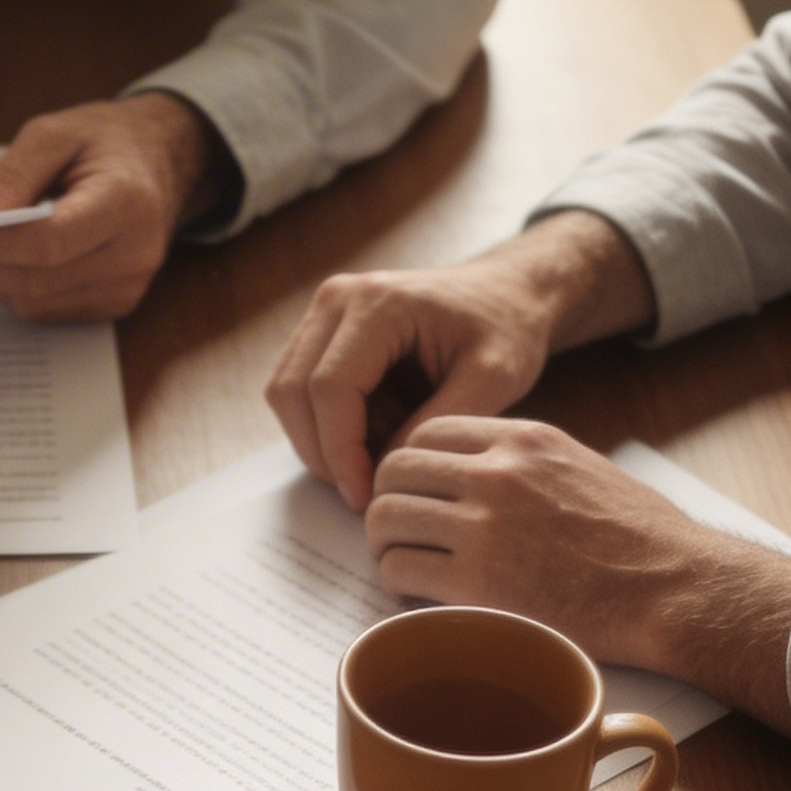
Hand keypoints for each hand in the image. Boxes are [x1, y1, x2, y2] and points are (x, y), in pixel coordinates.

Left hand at [0, 94, 221, 321]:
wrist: (159, 163)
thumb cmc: (106, 143)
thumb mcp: (57, 134)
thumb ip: (12, 174)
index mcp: (126, 203)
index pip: (48, 242)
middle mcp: (134, 253)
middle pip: (39, 279)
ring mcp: (128, 286)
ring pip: (38, 302)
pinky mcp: (115, 304)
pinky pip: (49, 310)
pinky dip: (15, 289)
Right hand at [267, 212, 657, 512]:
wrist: (505, 294)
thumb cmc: (505, 328)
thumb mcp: (492, 378)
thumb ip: (435, 425)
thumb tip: (383, 469)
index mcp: (379, 302)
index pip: (329, 387)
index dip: (340, 451)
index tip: (365, 496)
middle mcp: (337, 299)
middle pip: (291, 392)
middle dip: (322, 453)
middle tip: (363, 491)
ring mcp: (321, 313)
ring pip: (284, 395)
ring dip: (319, 441)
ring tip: (375, 454)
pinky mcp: (318, 332)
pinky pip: (297, 392)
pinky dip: (324, 427)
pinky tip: (372, 433)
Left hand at [366, 417, 790, 732]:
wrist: (677, 588)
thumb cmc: (638, 537)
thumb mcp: (577, 466)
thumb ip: (516, 461)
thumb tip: (463, 473)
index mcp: (521, 439)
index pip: (425, 433)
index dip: (409, 466)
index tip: (415, 493)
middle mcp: (496, 473)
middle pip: (393, 471)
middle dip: (387, 501)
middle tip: (400, 532)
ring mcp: (483, 526)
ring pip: (384, 519)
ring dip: (386, 544)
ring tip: (407, 564)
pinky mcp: (476, 581)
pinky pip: (398, 571)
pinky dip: (397, 584)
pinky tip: (420, 594)